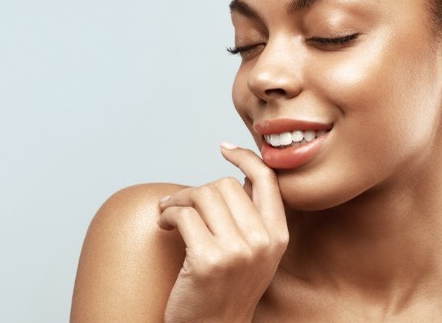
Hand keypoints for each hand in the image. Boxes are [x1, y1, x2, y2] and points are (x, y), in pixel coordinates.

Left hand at [157, 143, 287, 322]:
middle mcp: (262, 241)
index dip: (245, 157)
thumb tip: (239, 177)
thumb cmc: (227, 291)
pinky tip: (164, 226)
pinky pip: (183, 216)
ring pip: (202, 195)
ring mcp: (237, 251)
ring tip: (168, 213)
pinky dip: (167, 215)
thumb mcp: (256, 254)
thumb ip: (254, 219)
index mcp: (278, 236)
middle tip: (178, 202)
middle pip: (225, 185)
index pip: (267, 179)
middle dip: (196, 189)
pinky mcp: (207, 260)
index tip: (224, 149)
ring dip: (177, 200)